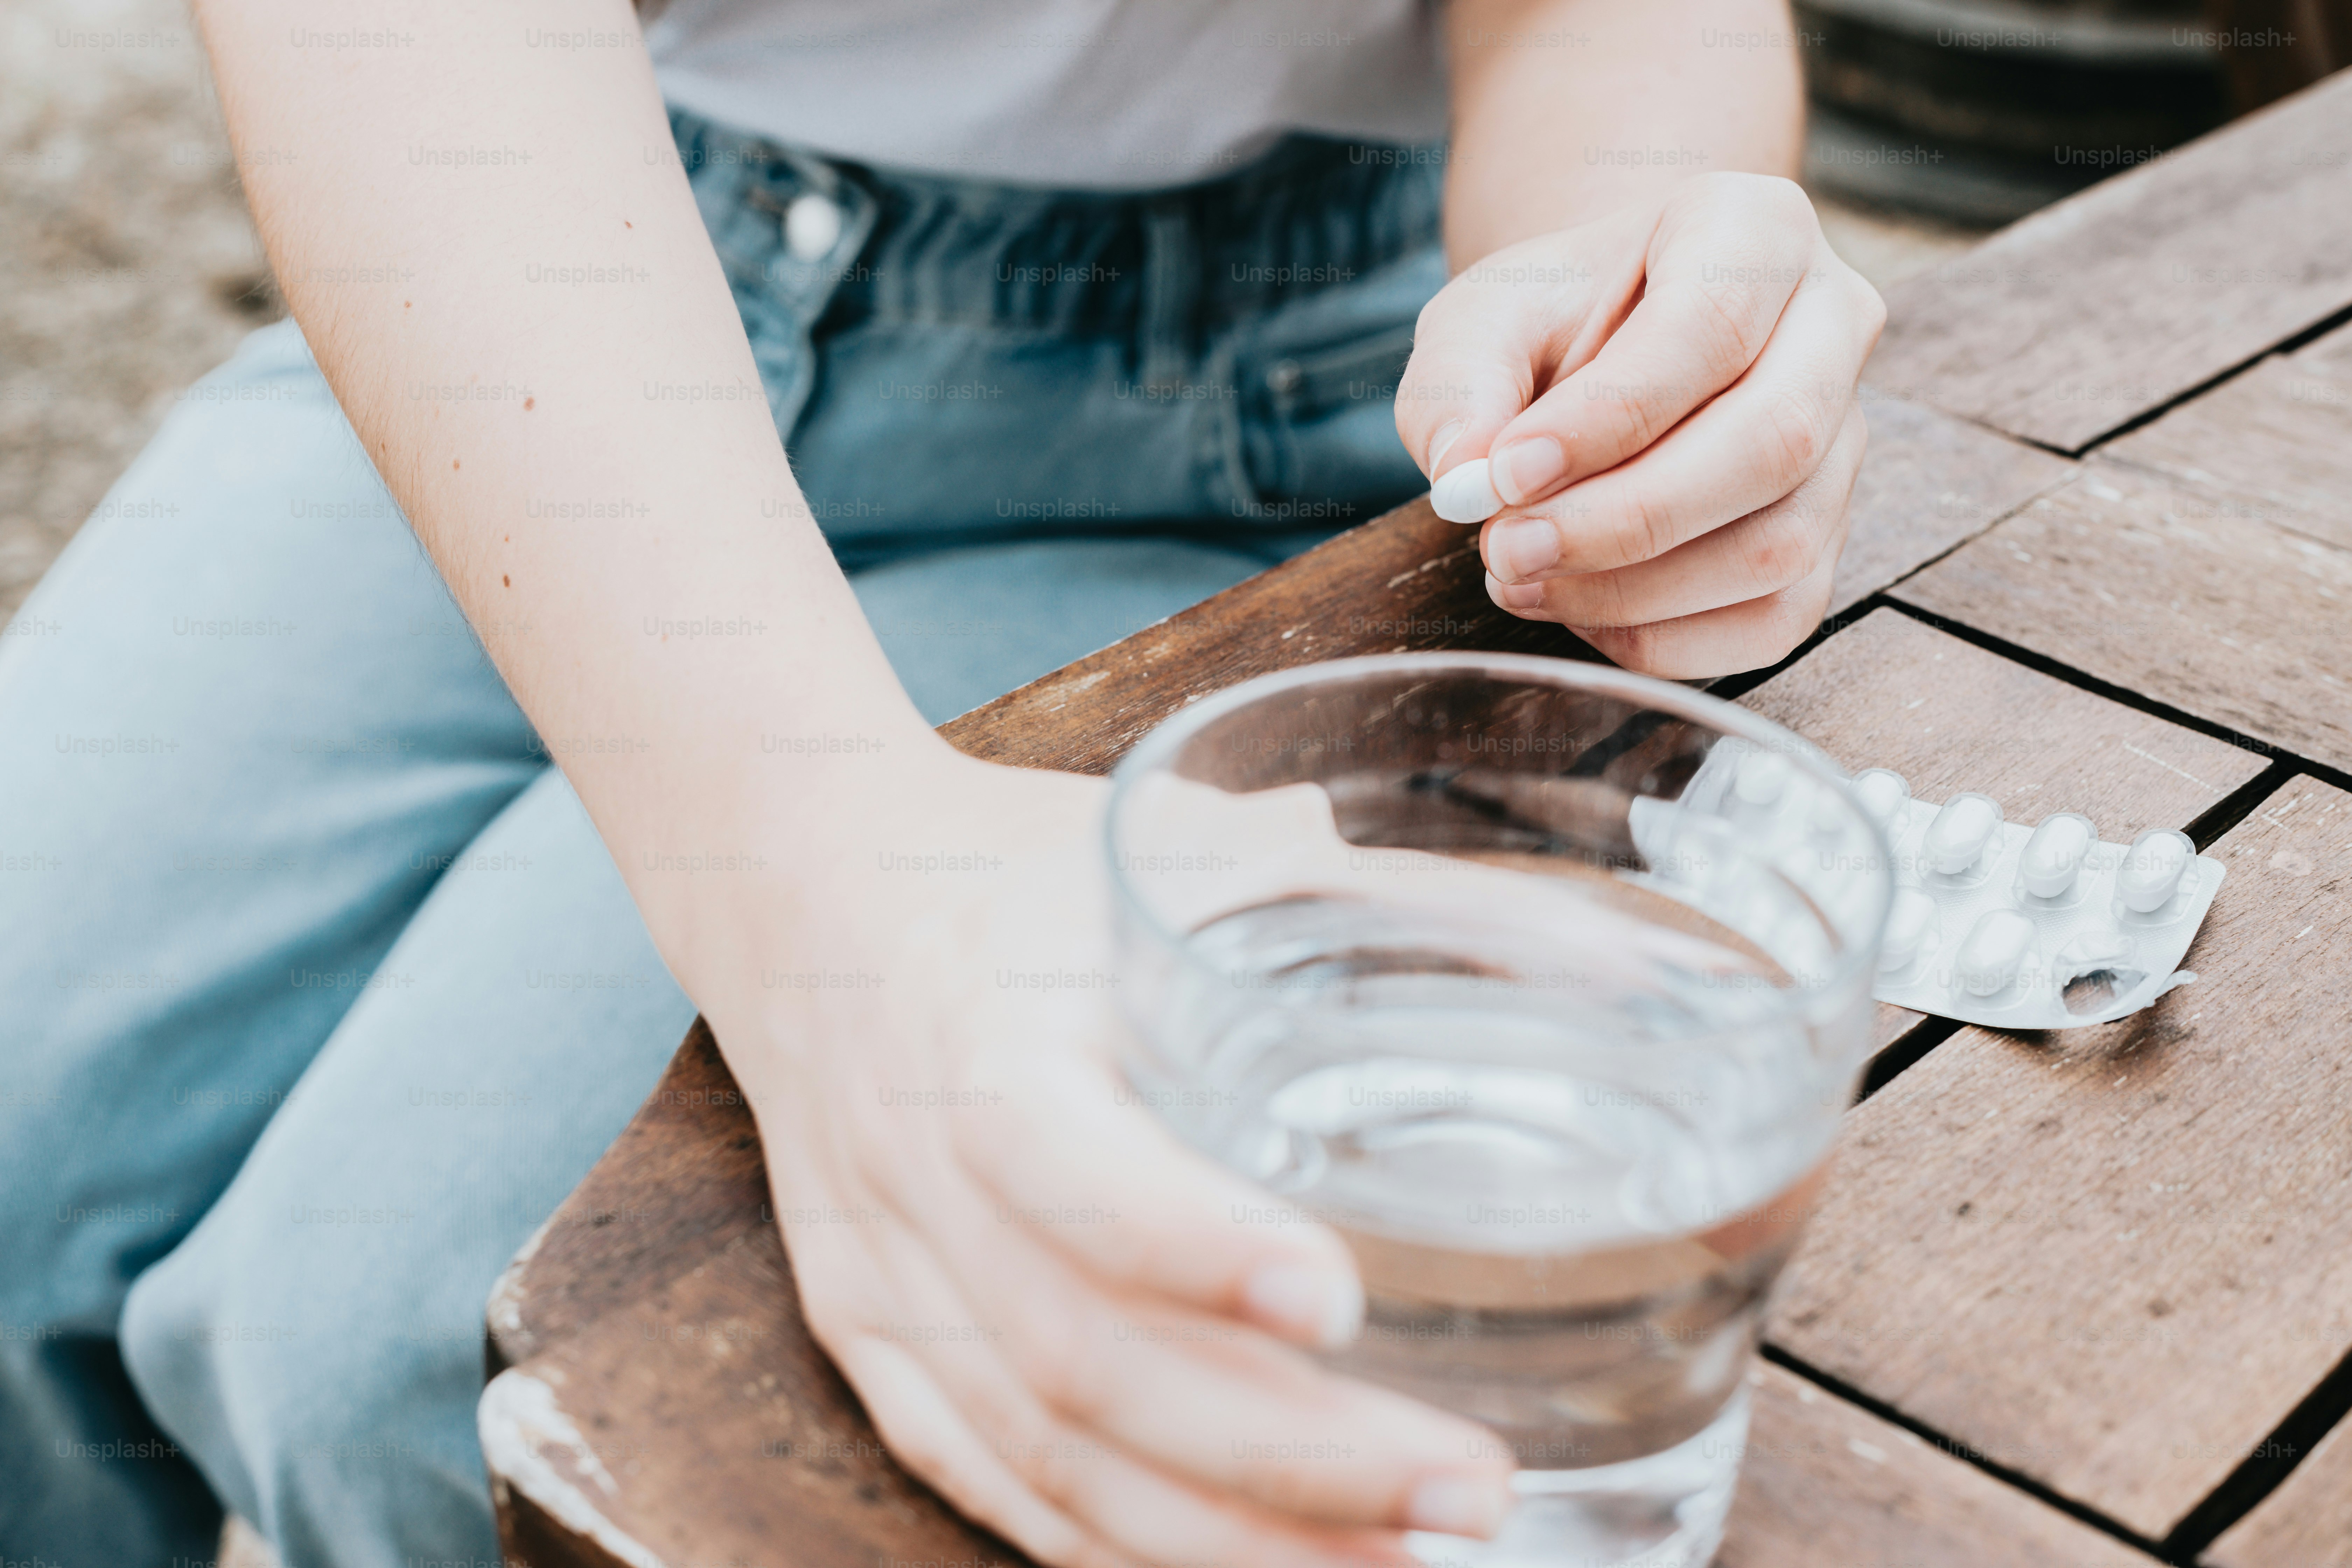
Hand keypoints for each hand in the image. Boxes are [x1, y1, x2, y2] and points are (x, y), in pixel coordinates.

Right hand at [700, 752, 1514, 1567]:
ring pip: (1042, 1460)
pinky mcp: (872, 1340)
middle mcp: (913, 1175)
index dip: (1191, 1248)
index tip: (1340, 1305)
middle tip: (1468, 1491)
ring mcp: (880, 1280)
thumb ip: (1372, 895)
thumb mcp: (1167, 843)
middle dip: (1283, 1459)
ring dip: (1225, 1544)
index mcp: (977, 1034)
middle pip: (1079, 1362)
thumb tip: (1621, 964)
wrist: (798, 894)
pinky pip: (990, 1482)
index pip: (1060, 1169)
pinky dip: (1115, 1550)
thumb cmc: (1016, 866)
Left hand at [1396, 173, 1885, 677]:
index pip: (1709, 327)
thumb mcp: (1480, 320)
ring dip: (1636, 591)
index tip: (1504, 474)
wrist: (1602, 341)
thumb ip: (1460, 387)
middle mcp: (1832, 326)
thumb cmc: (1550, 320)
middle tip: (1506, 550)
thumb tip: (1465, 480)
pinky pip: (1775, 618)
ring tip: (1522, 578)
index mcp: (1758, 232)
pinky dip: (1666, 638)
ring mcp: (1846, 438)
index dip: (1605, 418)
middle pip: (1770, 443)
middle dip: (1626, 520)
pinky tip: (1579, 610)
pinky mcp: (1830, 533)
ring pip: (1779, 546)